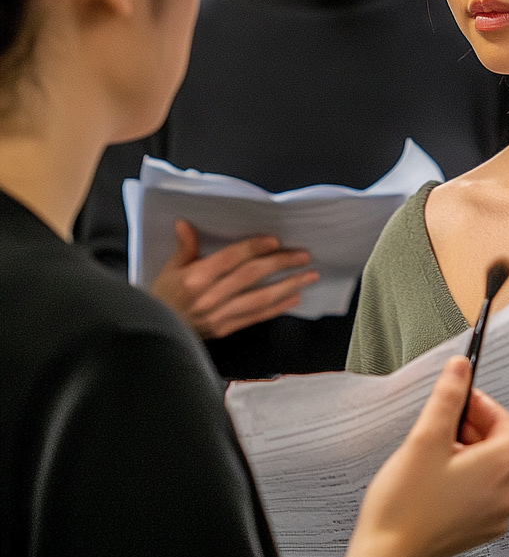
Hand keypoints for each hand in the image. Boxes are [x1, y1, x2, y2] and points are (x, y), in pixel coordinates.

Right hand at [150, 220, 317, 338]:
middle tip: (302, 255)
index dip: (253, 248)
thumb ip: (184, 246)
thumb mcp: (169, 269)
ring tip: (308, 276)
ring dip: (287, 286)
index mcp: (194, 279)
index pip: (230, 259)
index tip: (275, 240)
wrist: (153, 333)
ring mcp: (219, 316)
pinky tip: (293, 298)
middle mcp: (209, 298)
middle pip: (250, 276)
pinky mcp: (225, 330)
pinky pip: (256, 317)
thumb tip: (185, 223)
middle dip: (279, 264)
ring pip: (259, 299)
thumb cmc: (162, 298)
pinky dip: (276, 308)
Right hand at [337, 355, 508, 556]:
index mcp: (503, 468)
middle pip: (500, 443)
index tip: (459, 397)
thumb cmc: (405, 504)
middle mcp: (508, 494)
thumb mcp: (427, 436)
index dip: (481, 404)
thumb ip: (448, 396)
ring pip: (491, 467)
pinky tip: (437, 474)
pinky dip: (466, 475)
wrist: (385, 553)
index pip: (505, 421)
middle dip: (473, 426)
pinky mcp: (480, 528)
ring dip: (468, 450)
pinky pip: (483, 490)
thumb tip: (460, 369)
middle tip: (443, 421)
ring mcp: (495, 515)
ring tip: (435, 449)